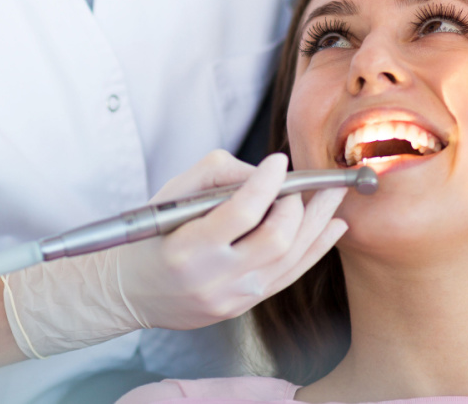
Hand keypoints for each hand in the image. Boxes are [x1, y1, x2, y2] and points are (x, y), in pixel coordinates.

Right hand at [116, 151, 347, 330]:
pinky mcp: (245, 306)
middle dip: (298, 204)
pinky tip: (333, 226)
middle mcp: (214, 278)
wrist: (133, 291)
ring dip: (318, 222)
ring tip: (334, 195)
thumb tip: (264, 173)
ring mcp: (233, 297)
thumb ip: (216, 174)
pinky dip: (316, 248)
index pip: (241, 213)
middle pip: (276, 238)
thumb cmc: (152, 236)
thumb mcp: (171, 195)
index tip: (278, 161)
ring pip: (291, 257)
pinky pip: (290, 275)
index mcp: (188, 248)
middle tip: (301, 183)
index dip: (266, 183)